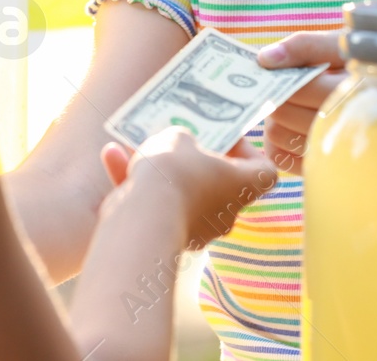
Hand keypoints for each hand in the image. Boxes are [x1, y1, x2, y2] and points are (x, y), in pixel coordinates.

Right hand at [100, 128, 277, 248]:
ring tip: (135, 145)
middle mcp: (225, 212)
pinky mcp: (166, 239)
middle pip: (218, 182)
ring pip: (180, 193)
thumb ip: (183, 139)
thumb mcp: (178, 138)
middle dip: (196, 161)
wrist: (144, 219)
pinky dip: (135, 185)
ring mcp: (197, 230)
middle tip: (179, 138)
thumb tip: (179, 147)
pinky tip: (111, 157)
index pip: (265, 171)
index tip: (227, 138)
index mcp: (242, 185)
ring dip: (159, 170)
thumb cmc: (174, 173)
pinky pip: (155, 207)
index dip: (250, 152)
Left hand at [256, 30, 347, 174]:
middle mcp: (344, 129)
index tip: (288, 69)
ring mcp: (332, 154)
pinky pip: (280, 157)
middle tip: (290, 85)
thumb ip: (305, 46)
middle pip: (282, 113)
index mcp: (353, 93)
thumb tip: (266, 59)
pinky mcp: (320, 168)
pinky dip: (277, 139)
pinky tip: (292, 124)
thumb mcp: (340, 45)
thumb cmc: (359, 63)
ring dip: (276, 117)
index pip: (298, 89)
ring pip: (276, 136)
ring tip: (295, 103)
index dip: (284, 76)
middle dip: (279, 95)